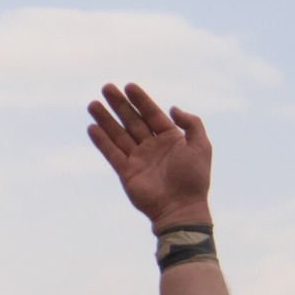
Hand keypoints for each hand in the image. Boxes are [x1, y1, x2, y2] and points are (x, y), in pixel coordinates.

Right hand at [87, 83, 212, 228]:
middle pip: (132, 120)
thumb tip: (172, 108)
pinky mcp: (126, 172)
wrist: (181, 208)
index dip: (141, 100)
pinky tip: (92, 127)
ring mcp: (138, 159)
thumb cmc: (194, 178)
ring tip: (92, 104)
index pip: (152, 114)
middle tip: (106, 88)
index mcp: (170, 138)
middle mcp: (152, 146)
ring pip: (118, 134)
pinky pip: (112, 153)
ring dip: (105, 119)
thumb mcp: (202, 146)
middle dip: (119, 104)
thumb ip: (192, 123)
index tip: (129, 86)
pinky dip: (101, 141)